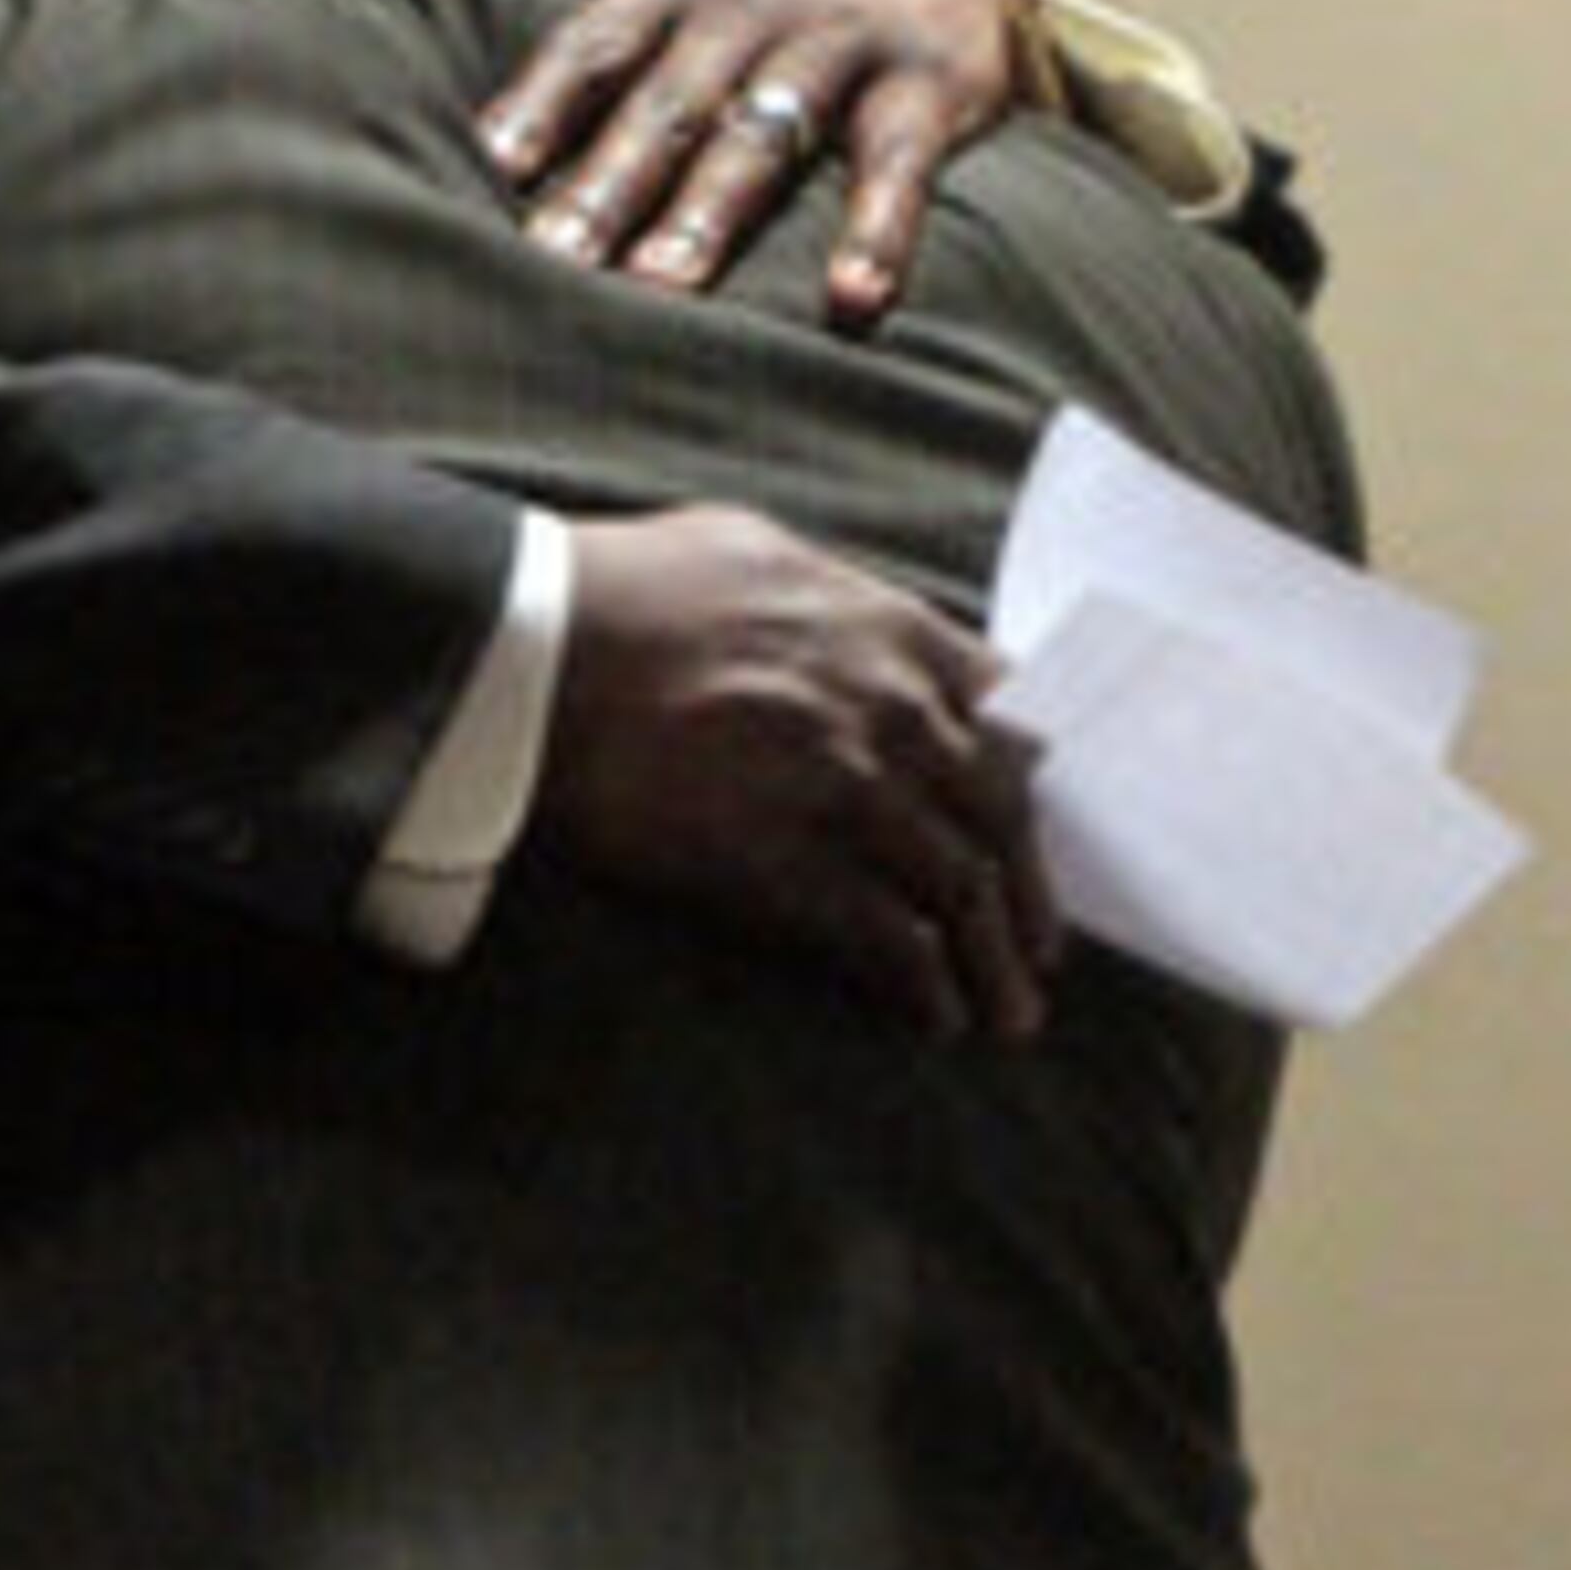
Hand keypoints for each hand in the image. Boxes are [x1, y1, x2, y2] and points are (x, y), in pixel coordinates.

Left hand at [441, 0, 1024, 322]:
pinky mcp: (927, 88)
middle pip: (668, 106)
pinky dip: (879, 230)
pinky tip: (851, 299)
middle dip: (609, 185)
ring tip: (660, 292)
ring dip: (714, 214)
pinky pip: (897, 166)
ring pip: (765, 137)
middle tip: (553, 264)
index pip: (592, 48)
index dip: (541, 106)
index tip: (489, 168)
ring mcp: (841, 42)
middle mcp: (752, 3)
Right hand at [540, 506, 1055, 1039]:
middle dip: (1029, 894)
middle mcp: (887, 709)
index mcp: (886, 631)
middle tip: (1038, 951)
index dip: (1032, 782)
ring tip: (1004, 1013)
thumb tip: (858, 632)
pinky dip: (922, 985)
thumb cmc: (619, 590)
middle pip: (999, 815)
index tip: (1031, 831)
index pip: (1013, 711)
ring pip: (960, 888)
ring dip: (992, 961)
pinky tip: (932, 1018)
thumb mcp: (752, 551)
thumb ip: (831, 602)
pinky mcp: (783, 863)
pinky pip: (886, 938)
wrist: (532, 648)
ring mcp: (843, 789)